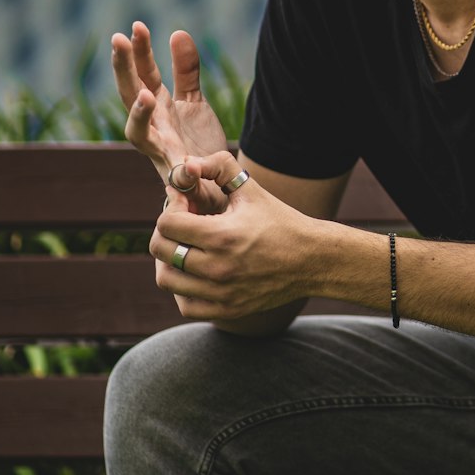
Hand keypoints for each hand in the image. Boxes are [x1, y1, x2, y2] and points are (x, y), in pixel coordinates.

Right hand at [111, 22, 229, 212]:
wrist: (214, 184)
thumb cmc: (197, 143)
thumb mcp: (193, 101)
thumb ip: (186, 70)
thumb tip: (177, 32)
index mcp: (155, 107)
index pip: (142, 74)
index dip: (138, 51)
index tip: (136, 26)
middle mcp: (151, 128)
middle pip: (130, 95)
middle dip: (123, 69)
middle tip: (119, 40)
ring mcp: (161, 152)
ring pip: (138, 134)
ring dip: (138, 114)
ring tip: (146, 95)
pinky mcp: (178, 177)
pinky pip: (175, 174)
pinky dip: (178, 170)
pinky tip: (184, 162)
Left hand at [150, 151, 323, 320]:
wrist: (313, 260)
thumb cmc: (280, 221)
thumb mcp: (251, 188)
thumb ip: (218, 166)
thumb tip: (186, 164)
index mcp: (222, 235)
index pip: (167, 223)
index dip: (172, 207)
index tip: (186, 203)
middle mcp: (218, 267)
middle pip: (161, 250)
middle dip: (166, 231)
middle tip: (183, 223)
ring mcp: (222, 293)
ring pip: (167, 279)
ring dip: (169, 260)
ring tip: (185, 248)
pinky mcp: (228, 310)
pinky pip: (186, 305)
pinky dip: (182, 289)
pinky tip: (194, 274)